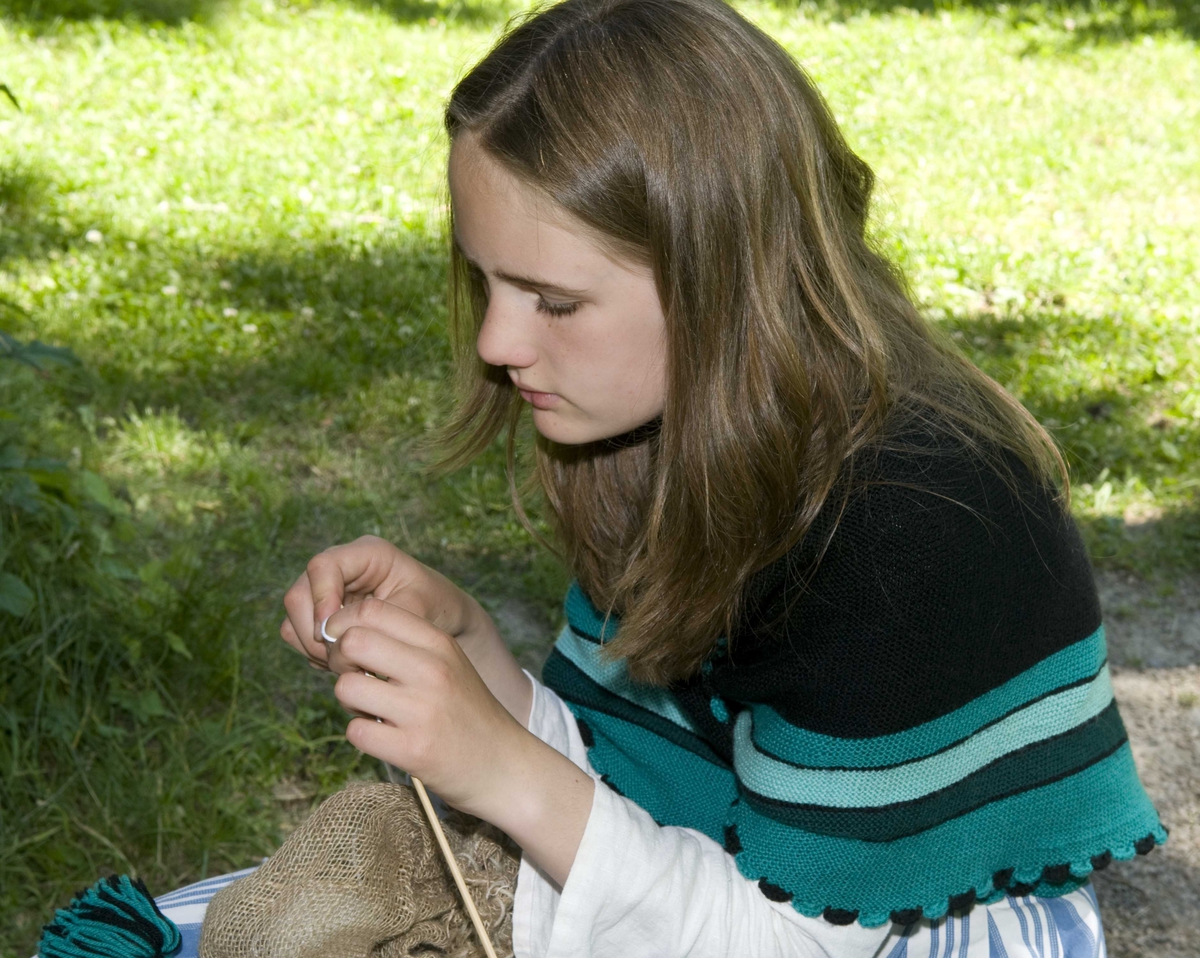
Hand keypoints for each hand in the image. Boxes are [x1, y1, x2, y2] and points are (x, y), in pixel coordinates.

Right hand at [280, 535, 484, 673]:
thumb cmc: (437, 609)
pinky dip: (315, 654)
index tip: (331, 633)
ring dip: (313, 647)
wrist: (443, 624)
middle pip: (299, 594)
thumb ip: (379, 618)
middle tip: (339, 659)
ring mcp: (327, 593)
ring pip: (294, 619)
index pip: (323, 566)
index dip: (321, 599)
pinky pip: (298, 636)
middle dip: (314, 632)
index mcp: (368, 554)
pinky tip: (343, 663)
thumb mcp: (419, 610)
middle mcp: (342, 569)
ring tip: (347, 664)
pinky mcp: (322, 616)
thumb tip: (335, 632)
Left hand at [325, 597, 595, 884]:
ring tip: (371, 711)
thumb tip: (347, 632)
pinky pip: (356, 731)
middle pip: (352, 642)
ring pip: (346, 687)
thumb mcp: (449, 664)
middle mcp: (431, 671)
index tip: (352, 648)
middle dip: (341, 661)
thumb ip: (408, 644)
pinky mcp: (412, 750)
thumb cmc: (469, 713)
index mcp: (440, 644)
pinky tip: (383, 737)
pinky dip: (362, 735)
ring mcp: (422, 710)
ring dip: (349, 702)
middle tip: (356, 678)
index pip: (372, 610)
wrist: (506, 767)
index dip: (347, 625)